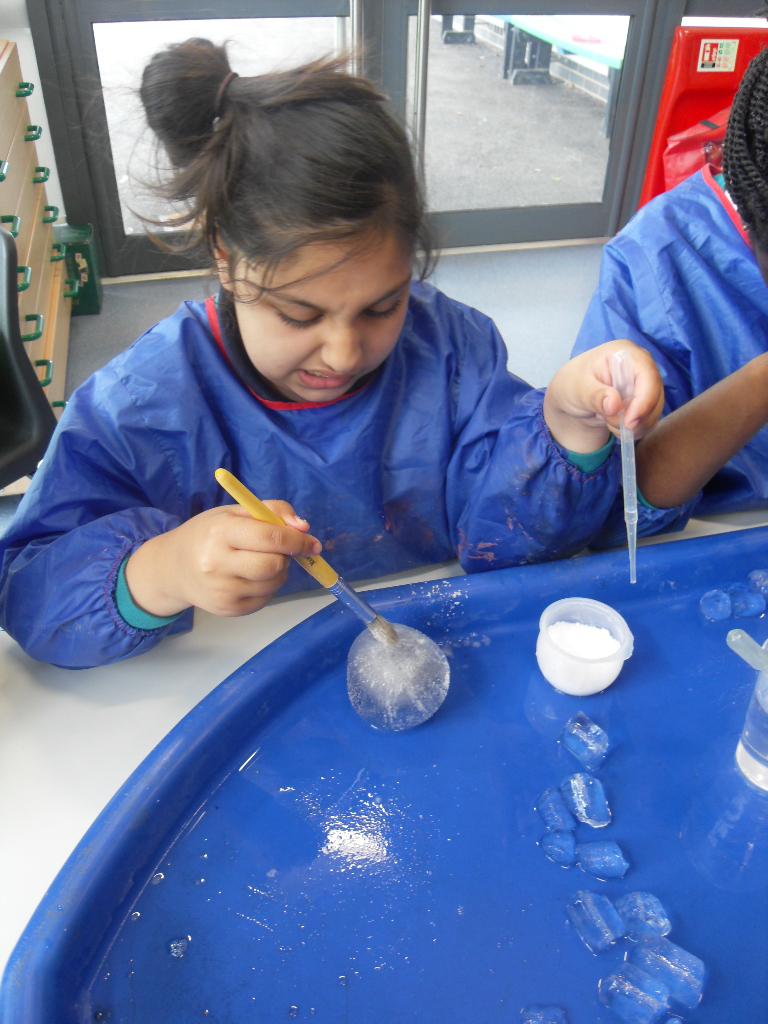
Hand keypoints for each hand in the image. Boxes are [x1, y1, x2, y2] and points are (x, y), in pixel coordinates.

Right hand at [124, 502, 321, 618]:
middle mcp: (218, 564)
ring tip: (259, 561)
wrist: (173, 568)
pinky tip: (250, 577)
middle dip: (286, 557)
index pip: (270, 538)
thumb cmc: (208, 534)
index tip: (311, 541)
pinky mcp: (228, 610)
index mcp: (220, 532)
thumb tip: (304, 528)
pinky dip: (267, 586)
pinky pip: (266, 598)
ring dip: (278, 571)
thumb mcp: (234, 512)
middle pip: (274, 565)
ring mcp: (222, 591)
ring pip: (274, 583)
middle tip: (280, 550)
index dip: (297, 540)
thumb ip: (272, 511)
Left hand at [544, 340, 663, 452]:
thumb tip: (614, 405)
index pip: (647, 376)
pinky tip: (614, 425)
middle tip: (609, 422)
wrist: (572, 398)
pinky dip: (633, 430)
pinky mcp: (645, 402)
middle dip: (635, 417)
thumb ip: (596, 396)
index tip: (629, 422)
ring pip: (654, 412)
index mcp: (626, 354)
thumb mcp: (578, 389)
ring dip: (633, 426)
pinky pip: (649, 421)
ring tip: (607, 421)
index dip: (644, 401)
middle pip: (655, 396)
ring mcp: (645, 385)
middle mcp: (641, 367)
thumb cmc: (572, 384)